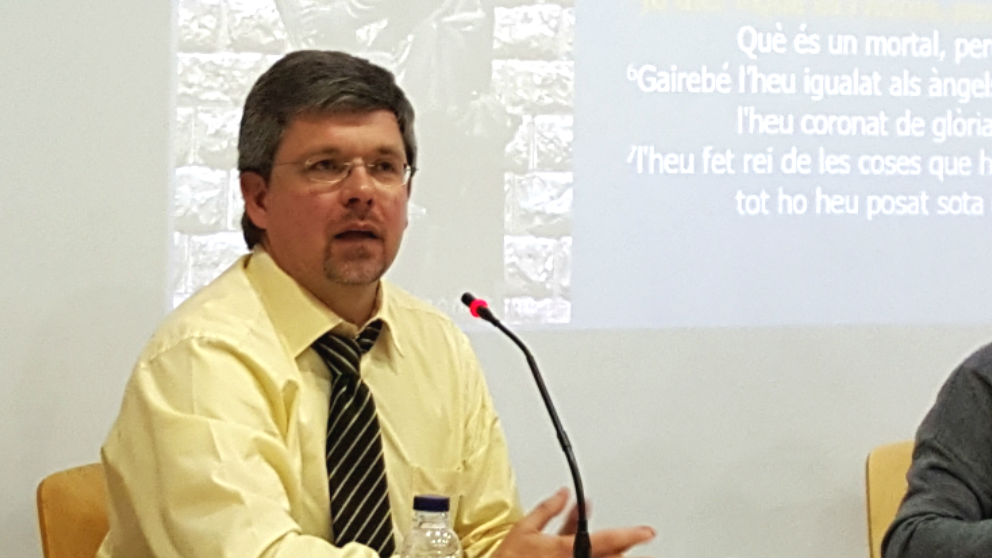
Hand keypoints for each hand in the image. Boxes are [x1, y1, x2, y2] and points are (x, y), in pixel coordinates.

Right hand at [492, 488, 654, 557]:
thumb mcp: (524, 528)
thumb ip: (547, 509)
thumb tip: (564, 493)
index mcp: (566, 549)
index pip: (608, 540)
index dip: (631, 535)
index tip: (648, 532)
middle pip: (611, 556)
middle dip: (625, 547)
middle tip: (640, 539)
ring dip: (613, 552)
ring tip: (622, 545)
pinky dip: (596, 555)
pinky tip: (593, 548)